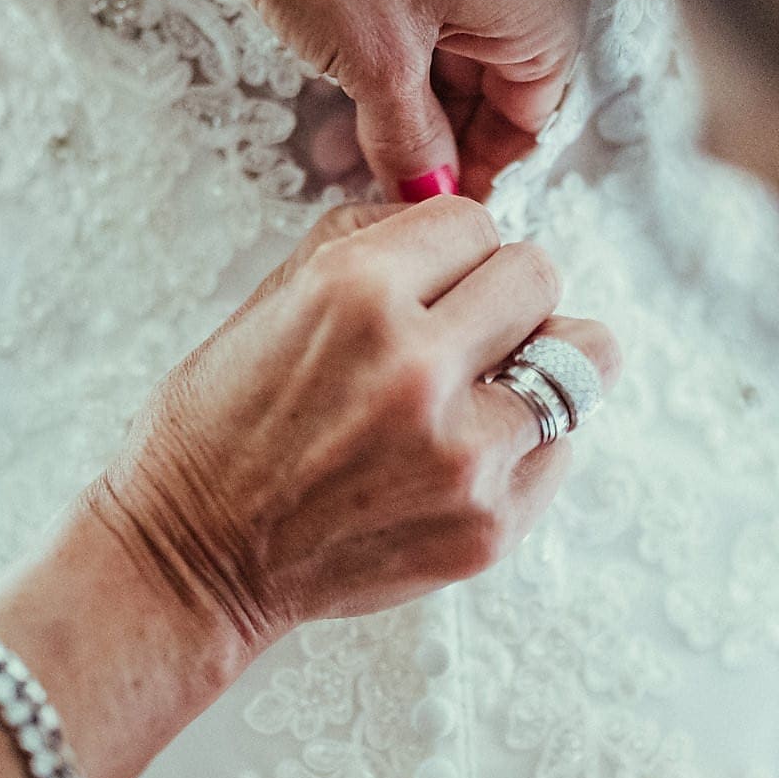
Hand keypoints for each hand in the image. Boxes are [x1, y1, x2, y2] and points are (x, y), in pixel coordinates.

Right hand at [95, 196, 618, 654]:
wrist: (195, 557)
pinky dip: (525, 443)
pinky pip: (561, 447)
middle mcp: (418, 367)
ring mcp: (464, 455)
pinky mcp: (490, 525)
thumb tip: (461, 220)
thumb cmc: (224, 426)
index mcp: (356, 291)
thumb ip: (376, 240)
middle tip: (466, 332)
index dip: (450, 251)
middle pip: (540, 278)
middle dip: (502, 296)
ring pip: (583, 359)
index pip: (475, 221)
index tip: (431, 282)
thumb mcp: (276, 294)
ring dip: (535, 365)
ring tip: (482, 391)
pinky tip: (461, 456)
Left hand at [128, 0, 580, 196]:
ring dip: (414, 91)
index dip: (478, 167)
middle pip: (498, 77)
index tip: (434, 199)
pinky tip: (357, 71)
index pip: (530, 116)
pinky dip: (404, 39)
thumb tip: (425, 186)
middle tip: (387, 172)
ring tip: (357, 130)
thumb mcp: (373, 62)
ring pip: (463, 38)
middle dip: (439, 130)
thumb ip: (410, 140)